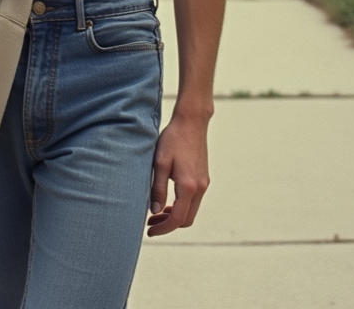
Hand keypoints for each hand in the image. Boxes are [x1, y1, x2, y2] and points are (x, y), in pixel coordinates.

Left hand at [147, 116, 209, 235]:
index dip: (163, 229)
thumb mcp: (160, 163)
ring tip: (156, 213)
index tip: (149, 232)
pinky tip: (168, 200)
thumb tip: (154, 212)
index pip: (177, 219)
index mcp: (188, 186)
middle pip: (187, 220)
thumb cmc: (172, 139)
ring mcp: (204, 183)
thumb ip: (158, 189)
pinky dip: (181, 206)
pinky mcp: (203, 177)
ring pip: (191, 211)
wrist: (191, 122)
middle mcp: (200, 188)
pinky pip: (194, 200)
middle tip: (150, 223)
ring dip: (175, 216)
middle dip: (168, 225)